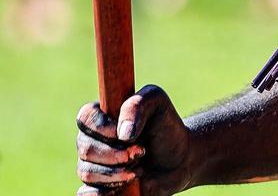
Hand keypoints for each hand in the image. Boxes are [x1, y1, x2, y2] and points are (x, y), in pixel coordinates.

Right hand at [76, 85, 191, 195]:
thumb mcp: (158, 104)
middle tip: (141, 152)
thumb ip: (137, 105)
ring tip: (140, 169)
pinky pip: (87, 193)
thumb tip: (123, 133)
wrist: (180, 159)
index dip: (102, 127)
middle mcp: (93, 140)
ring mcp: (94, 164)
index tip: (126, 135)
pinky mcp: (99, 186)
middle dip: (116, 154)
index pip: (85, 117)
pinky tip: (126, 185)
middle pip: (85, 149)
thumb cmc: (166, 127)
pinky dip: (104, 192)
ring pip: (86, 172)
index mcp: (103, 116)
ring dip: (116, 173)